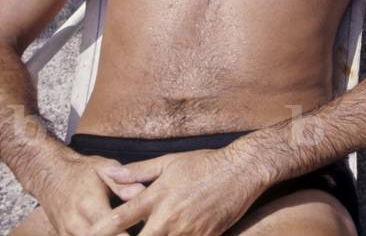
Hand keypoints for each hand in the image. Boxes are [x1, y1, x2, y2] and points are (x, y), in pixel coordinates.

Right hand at [33, 151, 144, 235]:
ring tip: (131, 234)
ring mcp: (67, 232)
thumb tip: (140, 192)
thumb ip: (122, 183)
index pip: (111, 226)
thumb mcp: (104, 168)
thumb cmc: (81, 170)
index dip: (126, 234)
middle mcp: (76, 222)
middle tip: (142, 235)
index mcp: (89, 204)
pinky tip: (112, 233)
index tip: (144, 233)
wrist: (49, 174)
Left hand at [86, 148, 264, 235]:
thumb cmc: (205, 163)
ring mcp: (187, 232)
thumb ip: (138, 172)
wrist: (242, 171)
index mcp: (156, 198)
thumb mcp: (169, 162)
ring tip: (155, 235)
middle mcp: (168, 218)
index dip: (97, 232)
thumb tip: (110, 173)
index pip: (118, 220)